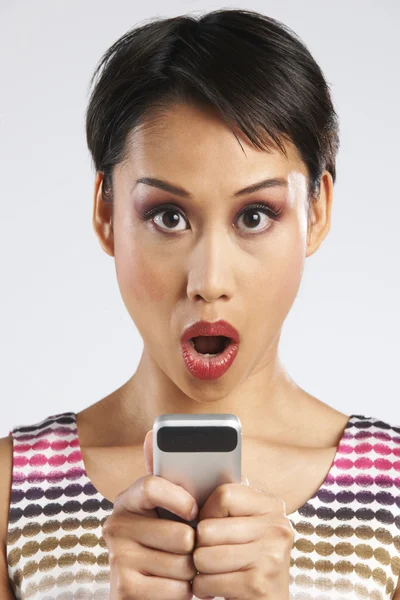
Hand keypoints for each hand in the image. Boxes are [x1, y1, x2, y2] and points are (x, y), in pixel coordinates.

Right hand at [101, 430, 197, 599]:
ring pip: (182, 563)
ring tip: (181, 568)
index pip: (151, 486)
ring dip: (191, 571)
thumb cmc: (168, 542)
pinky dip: (183, 593)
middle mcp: (115, 525)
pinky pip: (177, 590)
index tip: (194, 511)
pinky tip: (172, 586)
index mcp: (128, 499)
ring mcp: (117, 558)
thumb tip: (150, 433)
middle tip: (189, 548)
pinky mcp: (124, 589)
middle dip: (194, 546)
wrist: (148, 592)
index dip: (180, 499)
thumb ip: (169, 474)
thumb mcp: (170, 508)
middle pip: (179, 533)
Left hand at [191, 481, 294, 599]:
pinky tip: (216, 587)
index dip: (207, 512)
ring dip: (200, 570)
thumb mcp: (246, 527)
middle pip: (208, 528)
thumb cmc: (249, 562)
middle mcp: (277, 528)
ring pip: (203, 556)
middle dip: (200, 547)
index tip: (210, 528)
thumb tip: (188, 499)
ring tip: (213, 572)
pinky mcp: (257, 585)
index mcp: (272, 507)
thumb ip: (227, 508)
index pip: (224, 495)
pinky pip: (206, 581)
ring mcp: (270, 556)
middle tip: (211, 557)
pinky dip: (203, 588)